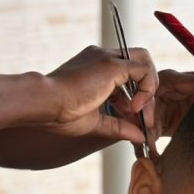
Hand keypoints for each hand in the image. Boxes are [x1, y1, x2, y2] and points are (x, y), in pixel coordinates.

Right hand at [42, 45, 156, 144]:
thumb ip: (118, 126)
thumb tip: (140, 137)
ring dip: (149, 90)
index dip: (134, 95)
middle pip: (138, 62)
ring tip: (141, 115)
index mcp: (93, 67)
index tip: (131, 117)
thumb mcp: (95, 122)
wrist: (44, 104)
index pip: (126, 73)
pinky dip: (146, 89)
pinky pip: (143, 70)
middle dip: (147, 90)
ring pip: (144, 62)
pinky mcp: (111, 63)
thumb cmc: (59, 113)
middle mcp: (101, 56)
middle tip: (144, 118)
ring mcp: (106, 57)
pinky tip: (134, 108)